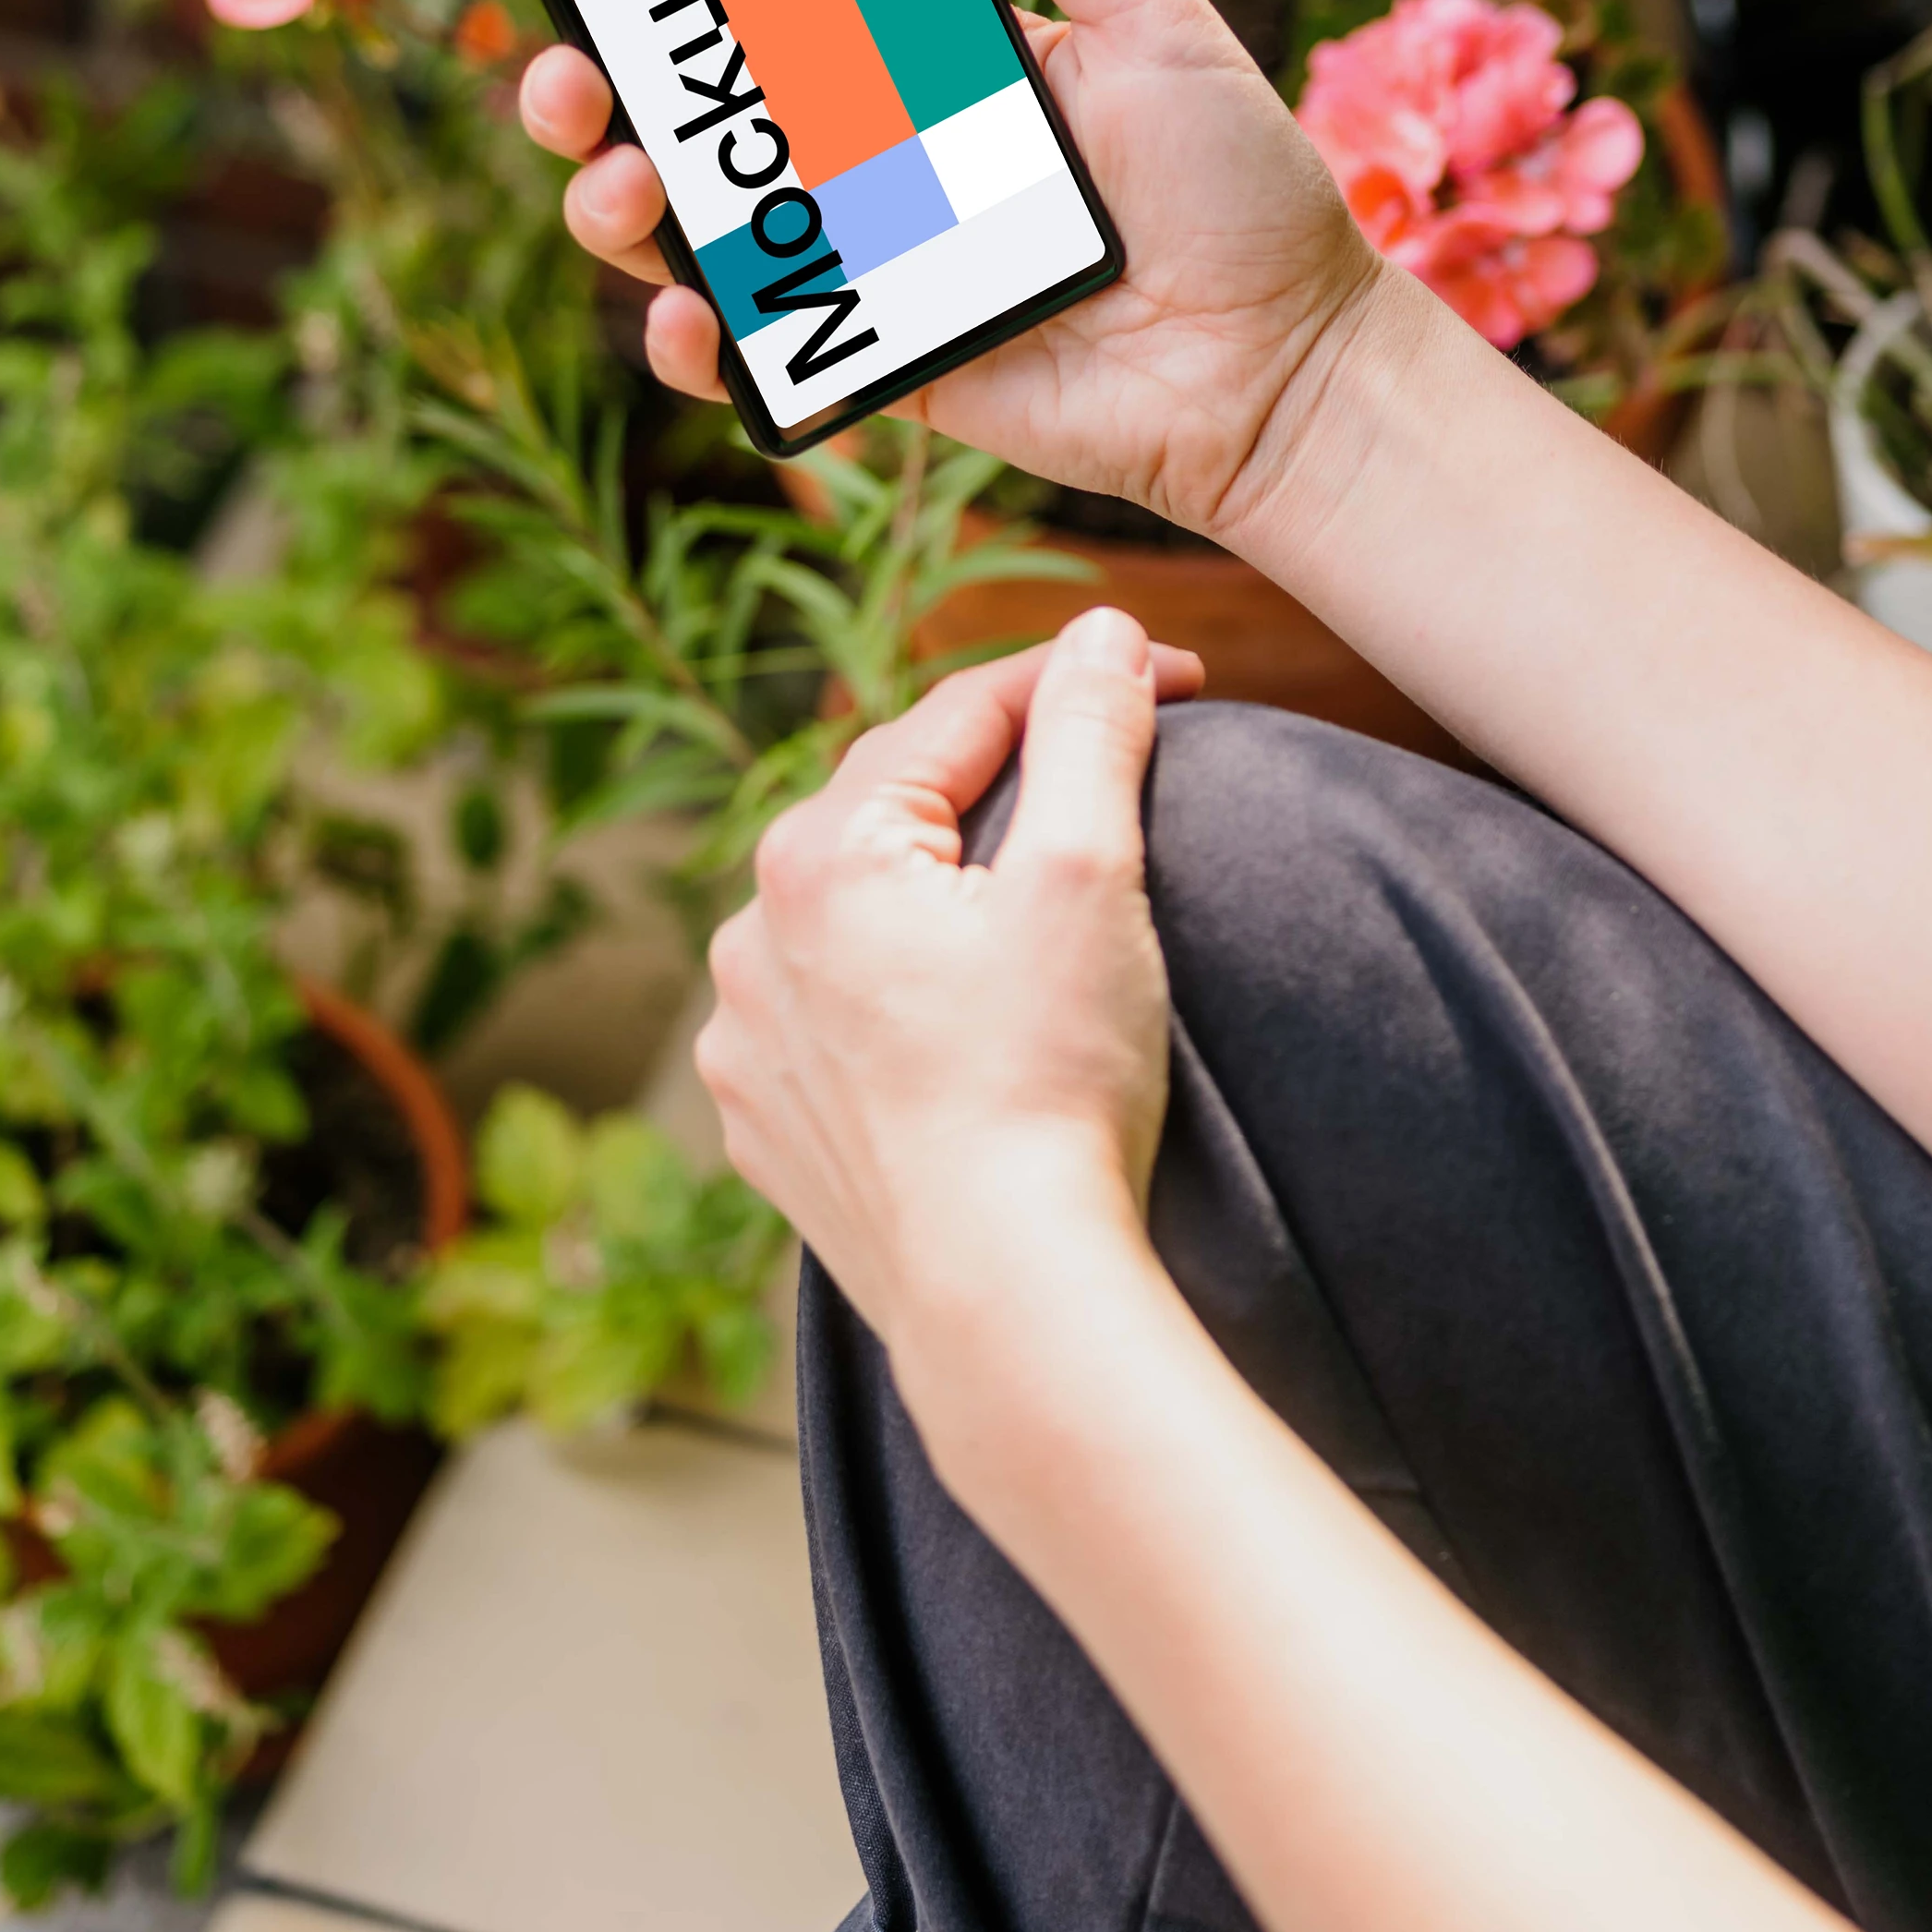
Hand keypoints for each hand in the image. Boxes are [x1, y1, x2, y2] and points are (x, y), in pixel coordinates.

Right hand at [516, 0, 1403, 539]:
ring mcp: (871, 269)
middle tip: (571, 76)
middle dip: (595, 95)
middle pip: (695, 122)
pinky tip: (689, 317)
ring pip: (697, 237)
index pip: (768, 11)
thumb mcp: (1159, 18)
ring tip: (624, 186)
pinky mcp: (888, 367)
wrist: (1289, 359)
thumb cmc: (1239, 187)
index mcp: (919, 68)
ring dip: (619, 208)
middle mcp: (875, 164)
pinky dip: (700, 346)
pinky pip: (767, 357)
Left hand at [695, 607, 1197, 1371]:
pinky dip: (895, 1002)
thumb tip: (1104, 636)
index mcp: (820, 853)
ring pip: (855, 922)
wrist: (1005, 1296)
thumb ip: (1092, 735)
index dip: (1078, 683)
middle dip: (1002, 786)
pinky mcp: (769, 1128)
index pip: (960, 717)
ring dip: (932, 896)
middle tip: (1110, 777)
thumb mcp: (1090, 877)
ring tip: (1027, 910)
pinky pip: (833, 1024)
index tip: (1182, 678)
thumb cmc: (1050, 1082)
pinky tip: (958, 1025)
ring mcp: (749, 1042)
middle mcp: (752, 937)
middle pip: (897, 814)